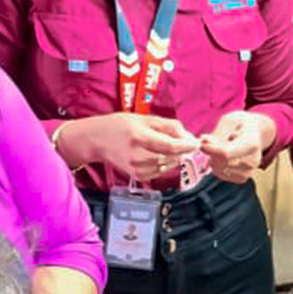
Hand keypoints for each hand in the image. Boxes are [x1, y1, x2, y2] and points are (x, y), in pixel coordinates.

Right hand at [58, 113, 199, 181]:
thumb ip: (168, 126)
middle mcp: (137, 155)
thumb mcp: (143, 118)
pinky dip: (165, 164)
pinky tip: (160, 155)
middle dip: (183, 150)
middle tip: (187, 142)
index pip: (170, 146)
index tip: (196, 142)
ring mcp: (136, 168)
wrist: (96, 140)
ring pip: (167, 165)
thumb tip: (188, 135)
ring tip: (171, 146)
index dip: (187, 146)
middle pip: (171, 157)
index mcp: (139, 137)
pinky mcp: (136, 175)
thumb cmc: (120, 125)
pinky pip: (160, 171)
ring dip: (175, 157)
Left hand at [201, 111, 274, 183]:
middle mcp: (253, 161)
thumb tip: (203, 143)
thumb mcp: (230, 120)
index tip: (201, 144)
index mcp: (251, 144)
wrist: (255, 134)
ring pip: (218, 169)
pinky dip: (216, 165)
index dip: (211, 150)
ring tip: (222, 146)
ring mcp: (248, 172)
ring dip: (213, 158)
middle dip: (211, 152)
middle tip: (211, 139)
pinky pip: (220, 174)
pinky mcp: (242, 178)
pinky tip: (222, 156)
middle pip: (221, 162)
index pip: (227, 153)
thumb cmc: (241, 125)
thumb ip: (218, 132)